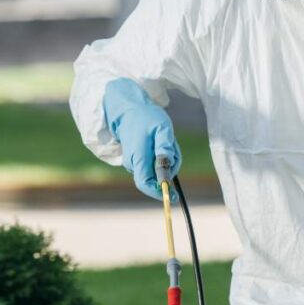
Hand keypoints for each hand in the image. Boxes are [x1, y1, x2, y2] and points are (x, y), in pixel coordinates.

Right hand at [103, 78, 180, 200]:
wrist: (129, 109)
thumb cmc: (147, 117)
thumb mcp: (162, 128)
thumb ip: (164, 148)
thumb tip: (168, 167)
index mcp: (138, 158)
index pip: (145, 184)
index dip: (158, 192)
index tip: (173, 195)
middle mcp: (133, 163)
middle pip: (155, 177)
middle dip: (170, 168)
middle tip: (173, 147)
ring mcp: (133, 162)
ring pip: (156, 170)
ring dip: (168, 159)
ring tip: (167, 140)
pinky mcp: (136, 159)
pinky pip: (153, 164)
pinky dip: (162, 156)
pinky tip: (161, 142)